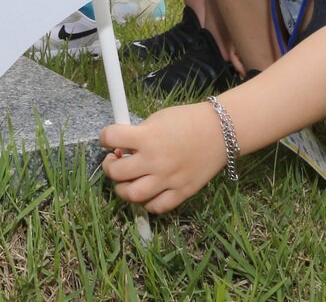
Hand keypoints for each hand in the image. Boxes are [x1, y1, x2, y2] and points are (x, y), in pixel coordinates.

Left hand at [100, 104, 228, 213]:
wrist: (221, 131)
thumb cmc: (188, 120)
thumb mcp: (158, 118)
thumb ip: (139, 134)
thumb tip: (121, 147)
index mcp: (148, 137)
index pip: (111, 138)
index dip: (105, 137)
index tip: (108, 139)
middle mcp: (155, 160)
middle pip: (116, 172)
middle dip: (109, 167)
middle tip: (115, 161)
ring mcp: (168, 179)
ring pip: (132, 195)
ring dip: (123, 188)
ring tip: (127, 180)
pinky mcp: (181, 192)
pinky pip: (156, 207)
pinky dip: (147, 202)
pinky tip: (148, 191)